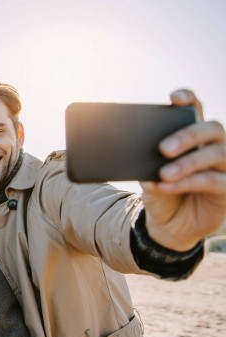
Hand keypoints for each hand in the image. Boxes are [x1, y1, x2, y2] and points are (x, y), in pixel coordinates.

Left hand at [140, 89, 225, 250]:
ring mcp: (224, 167)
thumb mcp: (148, 176)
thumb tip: (132, 152)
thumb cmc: (160, 193)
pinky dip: (188, 182)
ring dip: (187, 163)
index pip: (195, 110)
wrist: (167, 225)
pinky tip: (167, 186)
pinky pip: (213, 181)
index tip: (173, 99)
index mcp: (193, 137)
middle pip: (210, 129)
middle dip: (187, 135)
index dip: (188, 100)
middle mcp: (214, 146)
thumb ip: (145, 162)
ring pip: (215, 154)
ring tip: (163, 173)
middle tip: (163, 148)